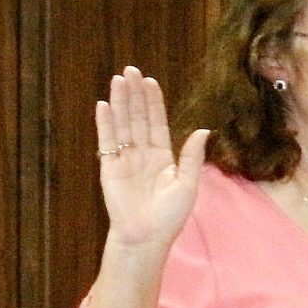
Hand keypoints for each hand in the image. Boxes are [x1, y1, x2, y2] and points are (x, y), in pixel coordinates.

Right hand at [96, 67, 208, 254]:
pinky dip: (105, 123)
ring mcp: (124, 159)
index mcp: (163, 157)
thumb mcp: (188, 183)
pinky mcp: (109, 167)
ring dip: (120, 102)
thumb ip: (192, 156)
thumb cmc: (170, 216)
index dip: (154, 102)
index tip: (151, 82)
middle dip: (135, 94)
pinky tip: (104, 105)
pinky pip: (107, 141)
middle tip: (131, 70)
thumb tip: (204, 130)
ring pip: (122, 125)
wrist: (147, 237)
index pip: (157, 123)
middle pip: (138, 118)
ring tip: (118, 80)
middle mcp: (142, 154)